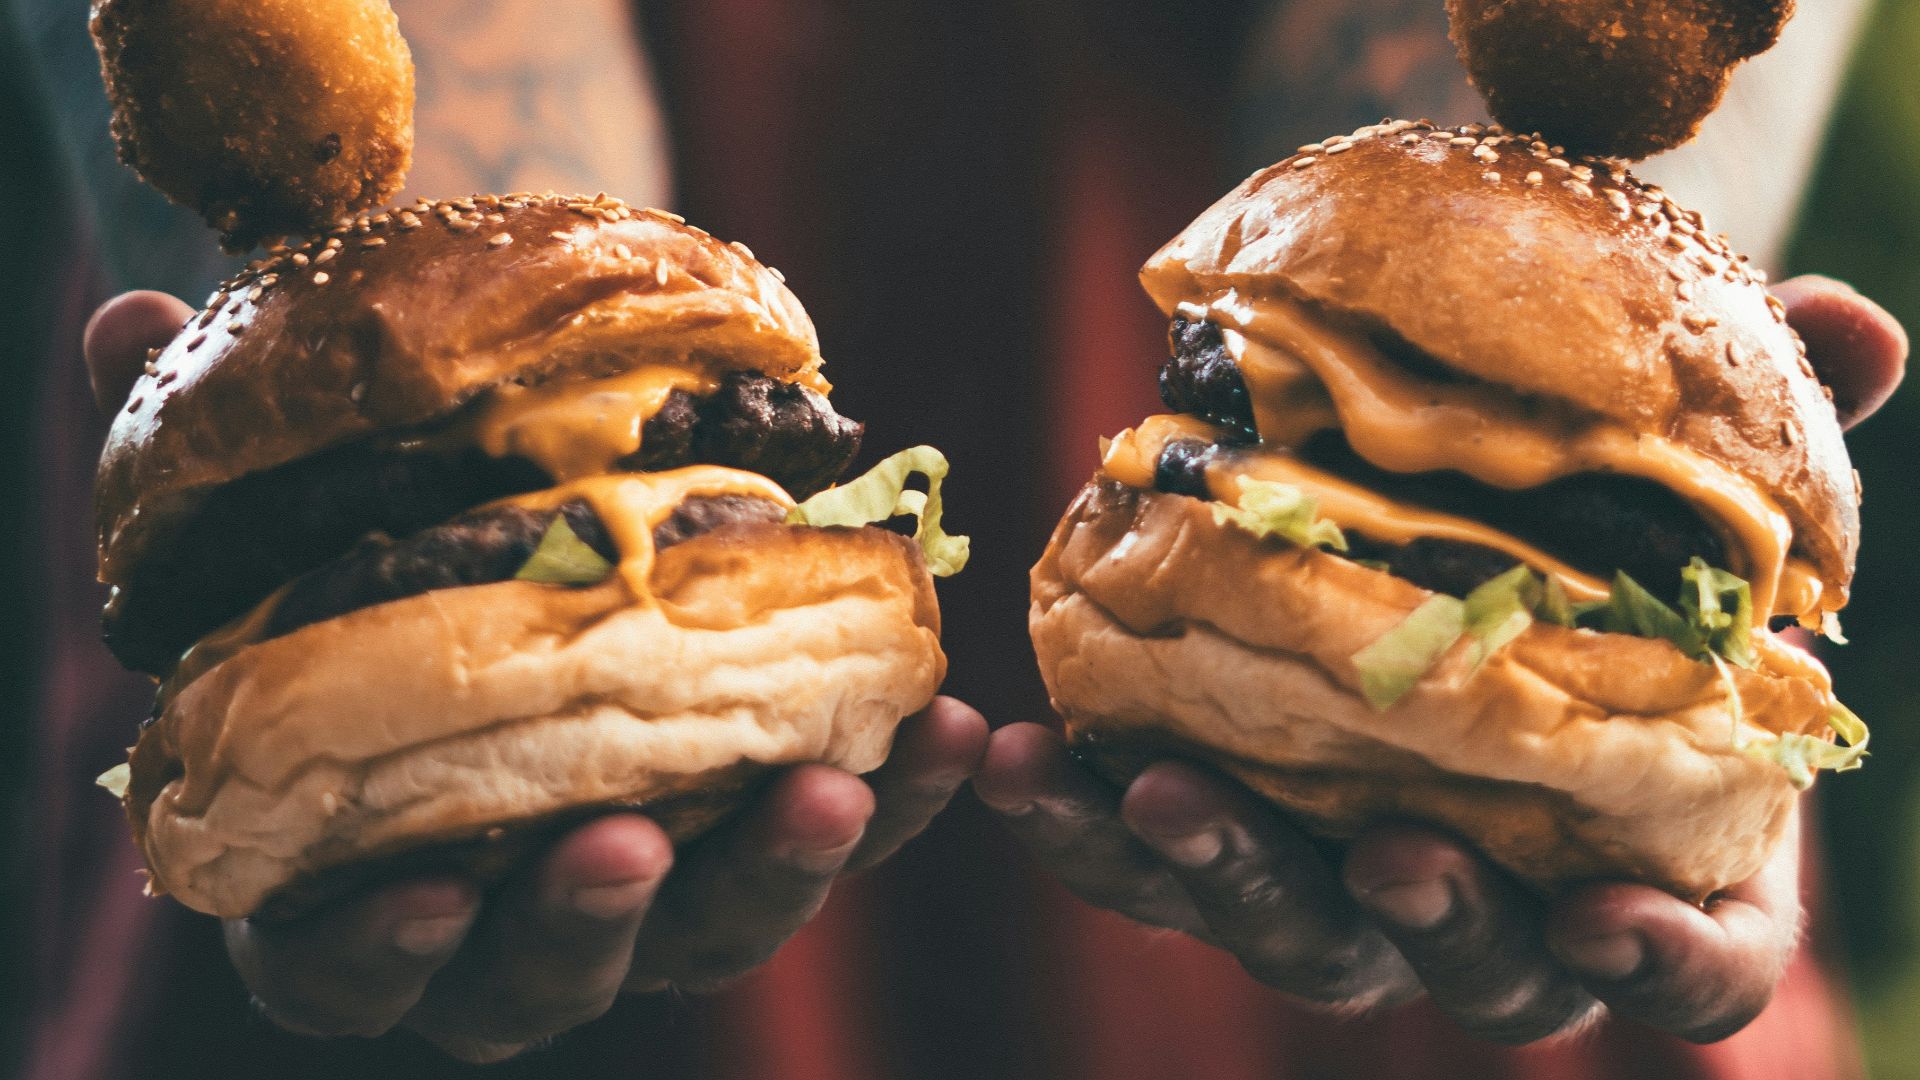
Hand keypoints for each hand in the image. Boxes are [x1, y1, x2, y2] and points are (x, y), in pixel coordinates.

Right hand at [83, 291, 990, 1060]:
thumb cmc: (374, 588)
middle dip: (586, 923)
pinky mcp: (758, 836)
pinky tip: (957, 730)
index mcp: (354, 886)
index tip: (425, 888)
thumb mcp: (285, 535)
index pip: (344, 966)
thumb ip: (217, 463)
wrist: (520, 574)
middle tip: (630, 843)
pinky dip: (901, 800)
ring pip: (707, 933)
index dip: (378, 945)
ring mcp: (646, 892)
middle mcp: (501, 917)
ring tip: (830, 786)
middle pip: (539, 978)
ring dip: (773, 873)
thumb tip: (133, 321)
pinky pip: (838, 839)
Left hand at [973, 276, 1906, 1044]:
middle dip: (1430, 923)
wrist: (1437, 507)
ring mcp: (1346, 874)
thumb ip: (1773, 423)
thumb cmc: (1590, 522)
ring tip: (1155, 787)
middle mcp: (1500, 892)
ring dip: (1224, 875)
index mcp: (1648, 849)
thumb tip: (1855, 324)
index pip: (1697, 968)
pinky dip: (1084, 825)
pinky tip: (1022, 757)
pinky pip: (1148, 862)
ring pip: (1296, 933)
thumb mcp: (1684, 467)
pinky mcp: (1228, 827)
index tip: (1617, 922)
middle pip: (1477, 969)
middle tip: (1382, 849)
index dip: (1668, 969)